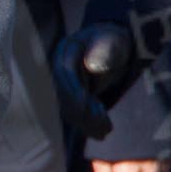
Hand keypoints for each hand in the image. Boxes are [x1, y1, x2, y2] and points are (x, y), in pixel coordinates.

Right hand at [53, 24, 135, 138]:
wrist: (111, 46)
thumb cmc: (113, 42)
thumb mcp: (112, 43)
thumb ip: (104, 52)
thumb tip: (93, 65)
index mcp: (65, 51)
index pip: (64, 74)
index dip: (73, 91)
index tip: (88, 105)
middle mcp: (57, 68)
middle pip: (64, 94)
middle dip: (83, 111)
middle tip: (104, 125)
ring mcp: (61, 83)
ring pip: (68, 107)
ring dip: (86, 121)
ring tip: (107, 129)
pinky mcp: (69, 96)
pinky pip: (75, 113)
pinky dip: (88, 123)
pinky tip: (104, 129)